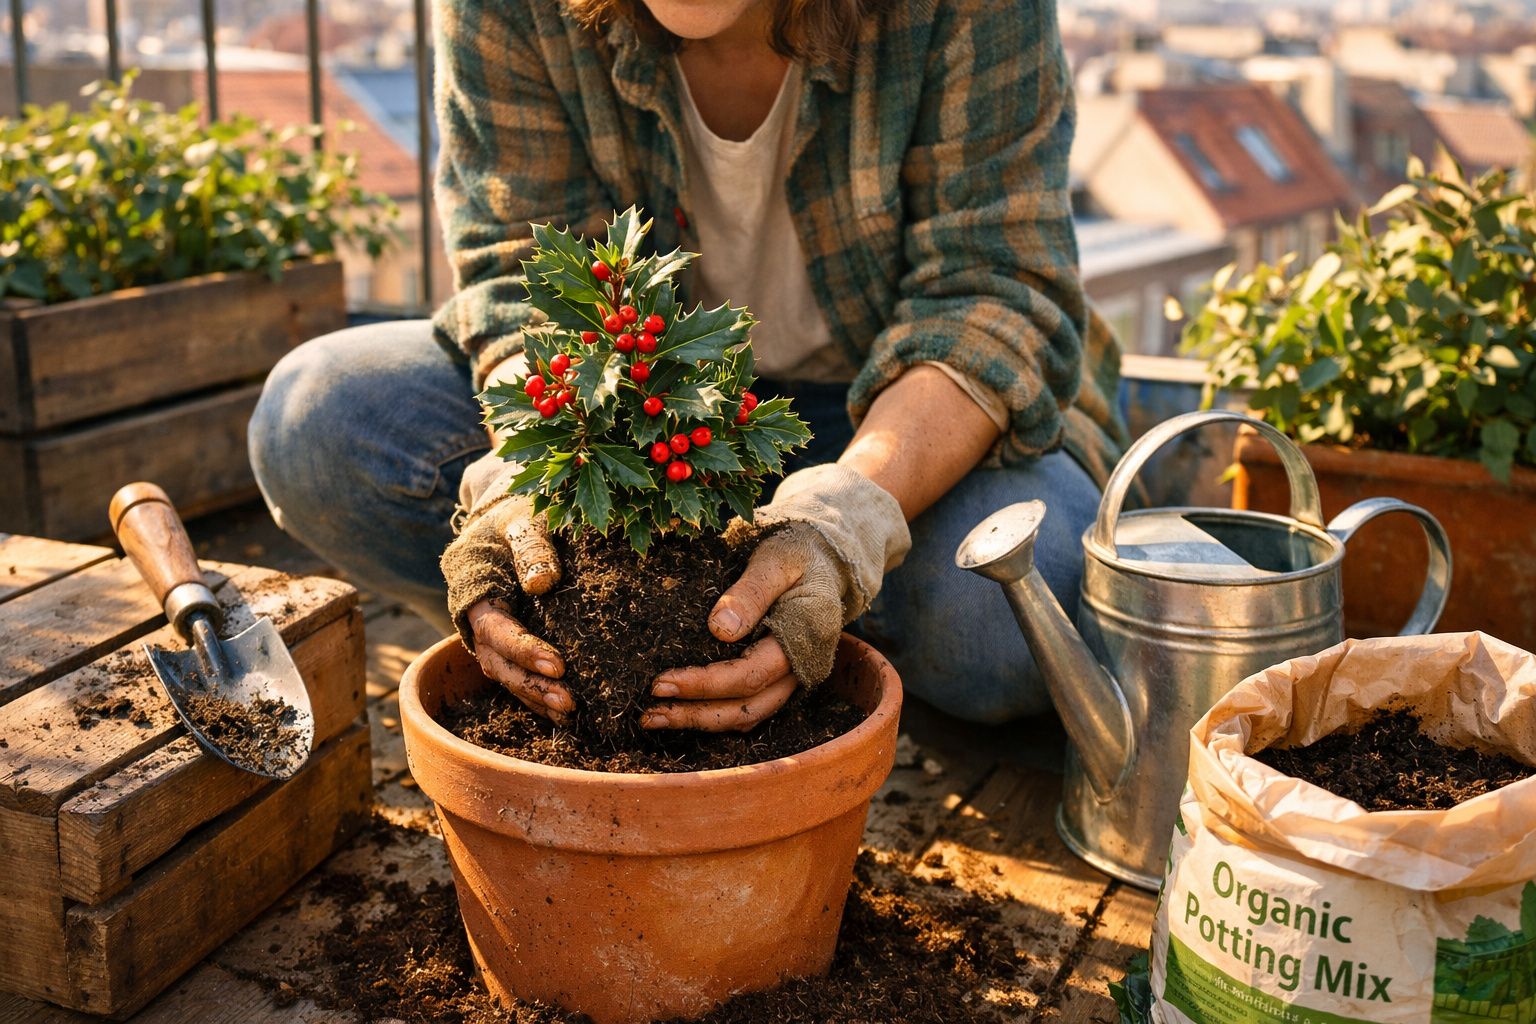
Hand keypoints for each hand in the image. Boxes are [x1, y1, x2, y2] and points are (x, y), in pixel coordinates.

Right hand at [442, 452, 570, 721]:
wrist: (510, 519)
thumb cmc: (520, 514)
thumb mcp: (524, 519)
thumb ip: (532, 547)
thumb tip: (543, 583)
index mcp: (476, 592)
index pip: (496, 630)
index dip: (523, 649)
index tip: (558, 663)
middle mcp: (478, 622)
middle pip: (498, 663)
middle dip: (531, 685)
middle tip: (569, 701)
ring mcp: (493, 637)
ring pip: (507, 676)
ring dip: (537, 697)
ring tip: (572, 711)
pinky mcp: (512, 644)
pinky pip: (521, 674)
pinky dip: (540, 695)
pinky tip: (570, 712)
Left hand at [643, 464, 910, 732]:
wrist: (826, 559)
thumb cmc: (799, 551)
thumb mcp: (776, 559)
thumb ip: (751, 591)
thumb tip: (719, 629)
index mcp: (804, 639)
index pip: (749, 676)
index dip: (703, 684)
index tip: (661, 682)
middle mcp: (801, 667)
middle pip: (747, 709)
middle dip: (696, 714)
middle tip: (649, 713)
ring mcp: (792, 677)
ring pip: (749, 715)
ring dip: (703, 721)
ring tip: (656, 718)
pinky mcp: (780, 677)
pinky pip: (749, 708)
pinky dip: (716, 713)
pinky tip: (683, 709)